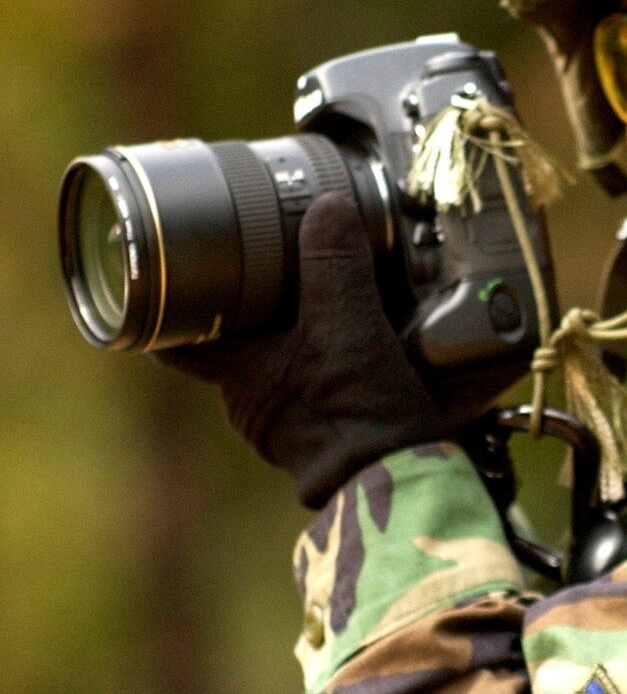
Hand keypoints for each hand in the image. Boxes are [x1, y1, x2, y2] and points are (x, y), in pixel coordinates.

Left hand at [156, 192, 447, 506]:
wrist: (397, 487)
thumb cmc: (358, 415)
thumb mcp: (349, 325)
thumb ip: (336, 264)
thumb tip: (326, 206)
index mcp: (238, 372)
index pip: (171, 339)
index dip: (163, 306)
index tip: (164, 274)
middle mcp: (249, 402)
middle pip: (226, 345)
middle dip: (241, 308)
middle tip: (259, 265)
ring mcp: (280, 427)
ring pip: (268, 367)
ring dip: (286, 338)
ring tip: (317, 300)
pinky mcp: (319, 440)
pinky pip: (304, 391)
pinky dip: (317, 366)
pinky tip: (348, 346)